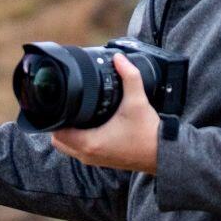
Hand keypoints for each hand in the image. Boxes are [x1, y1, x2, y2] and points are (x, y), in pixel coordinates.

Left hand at [51, 53, 159, 173]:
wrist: (163, 154)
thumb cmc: (148, 133)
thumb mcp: (137, 101)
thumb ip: (129, 76)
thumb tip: (119, 58)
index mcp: (91, 143)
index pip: (58, 132)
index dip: (57, 116)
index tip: (63, 103)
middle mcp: (89, 155)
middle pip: (58, 141)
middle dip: (60, 124)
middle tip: (69, 107)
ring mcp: (94, 161)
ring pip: (68, 147)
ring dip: (68, 133)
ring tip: (76, 114)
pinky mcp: (101, 161)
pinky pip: (79, 151)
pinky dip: (78, 140)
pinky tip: (88, 125)